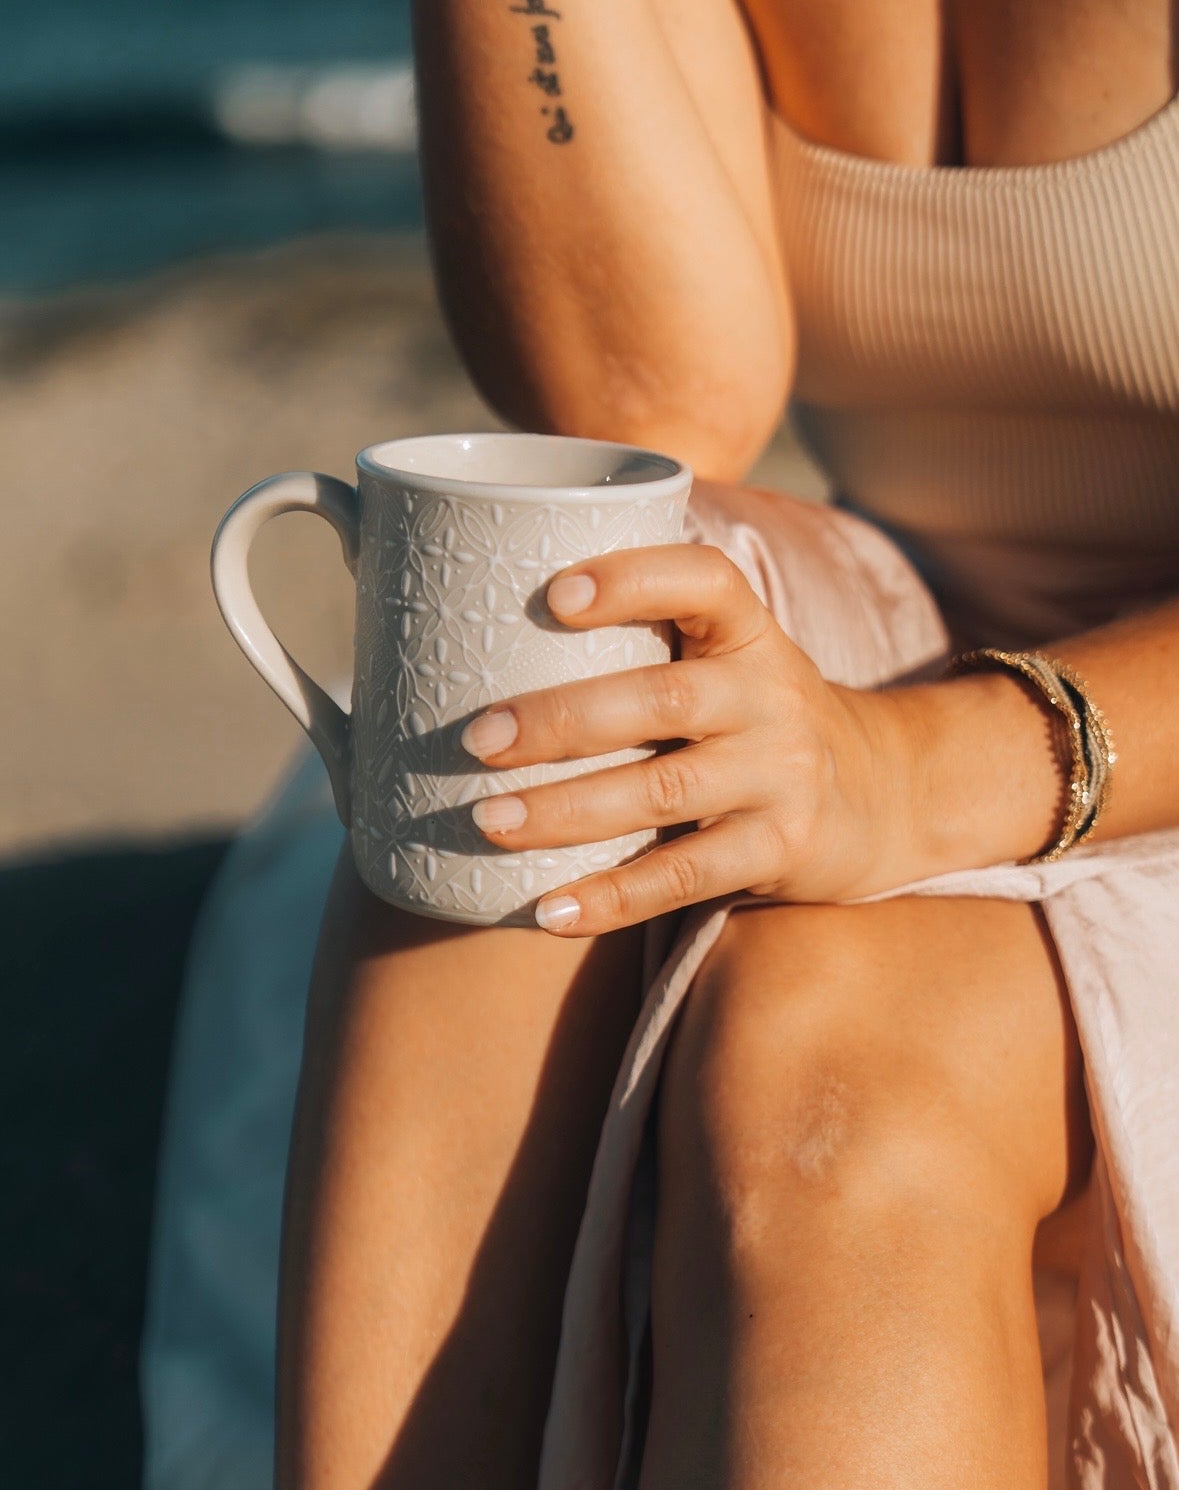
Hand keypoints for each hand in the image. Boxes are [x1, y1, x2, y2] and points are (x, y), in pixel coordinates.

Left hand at [459, 543, 918, 933]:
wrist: (882, 794)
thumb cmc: (753, 717)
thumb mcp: (727, 660)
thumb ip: (645, 640)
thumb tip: (465, 623)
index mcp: (749, 632)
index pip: (703, 581)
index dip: (632, 580)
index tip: (553, 595)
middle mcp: (772, 695)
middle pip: (664, 700)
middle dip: (563, 720)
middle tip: (477, 739)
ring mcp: (781, 774)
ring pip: (665, 791)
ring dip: (568, 809)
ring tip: (490, 821)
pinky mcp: (781, 848)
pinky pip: (685, 875)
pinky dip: (613, 896)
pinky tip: (549, 909)